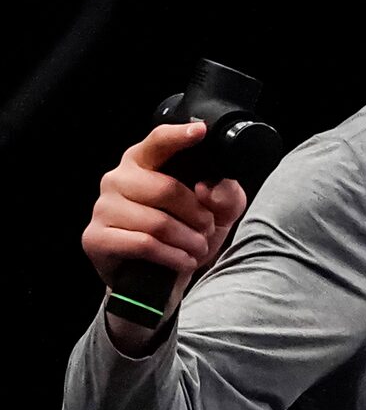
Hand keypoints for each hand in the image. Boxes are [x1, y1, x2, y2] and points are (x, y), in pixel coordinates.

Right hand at [84, 121, 247, 328]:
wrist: (162, 278)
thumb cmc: (186, 234)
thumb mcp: (219, 212)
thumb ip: (225, 194)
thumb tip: (207, 189)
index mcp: (143, 163)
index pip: (158, 142)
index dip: (178, 136)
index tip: (200, 131)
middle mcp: (117, 179)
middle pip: (166, 189)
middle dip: (197, 215)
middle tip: (206, 229)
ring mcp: (103, 208)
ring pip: (156, 222)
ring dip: (188, 240)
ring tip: (196, 247)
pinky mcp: (96, 237)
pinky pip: (142, 244)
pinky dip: (172, 256)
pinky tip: (182, 261)